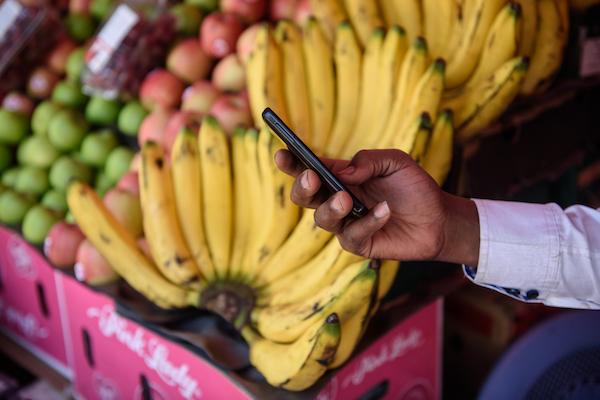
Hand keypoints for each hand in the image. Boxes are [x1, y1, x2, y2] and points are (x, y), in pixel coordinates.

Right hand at [275, 149, 479, 264]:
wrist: (439, 218)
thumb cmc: (414, 187)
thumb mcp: (395, 162)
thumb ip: (368, 160)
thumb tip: (343, 171)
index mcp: (340, 177)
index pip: (309, 169)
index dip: (292, 163)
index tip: (281, 153)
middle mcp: (337, 200)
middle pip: (305, 197)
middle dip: (302, 187)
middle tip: (311, 177)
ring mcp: (346, 224)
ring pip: (322, 219)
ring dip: (331, 208)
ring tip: (347, 199)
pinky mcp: (359, 244)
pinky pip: (351, 235)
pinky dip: (368, 222)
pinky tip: (385, 211)